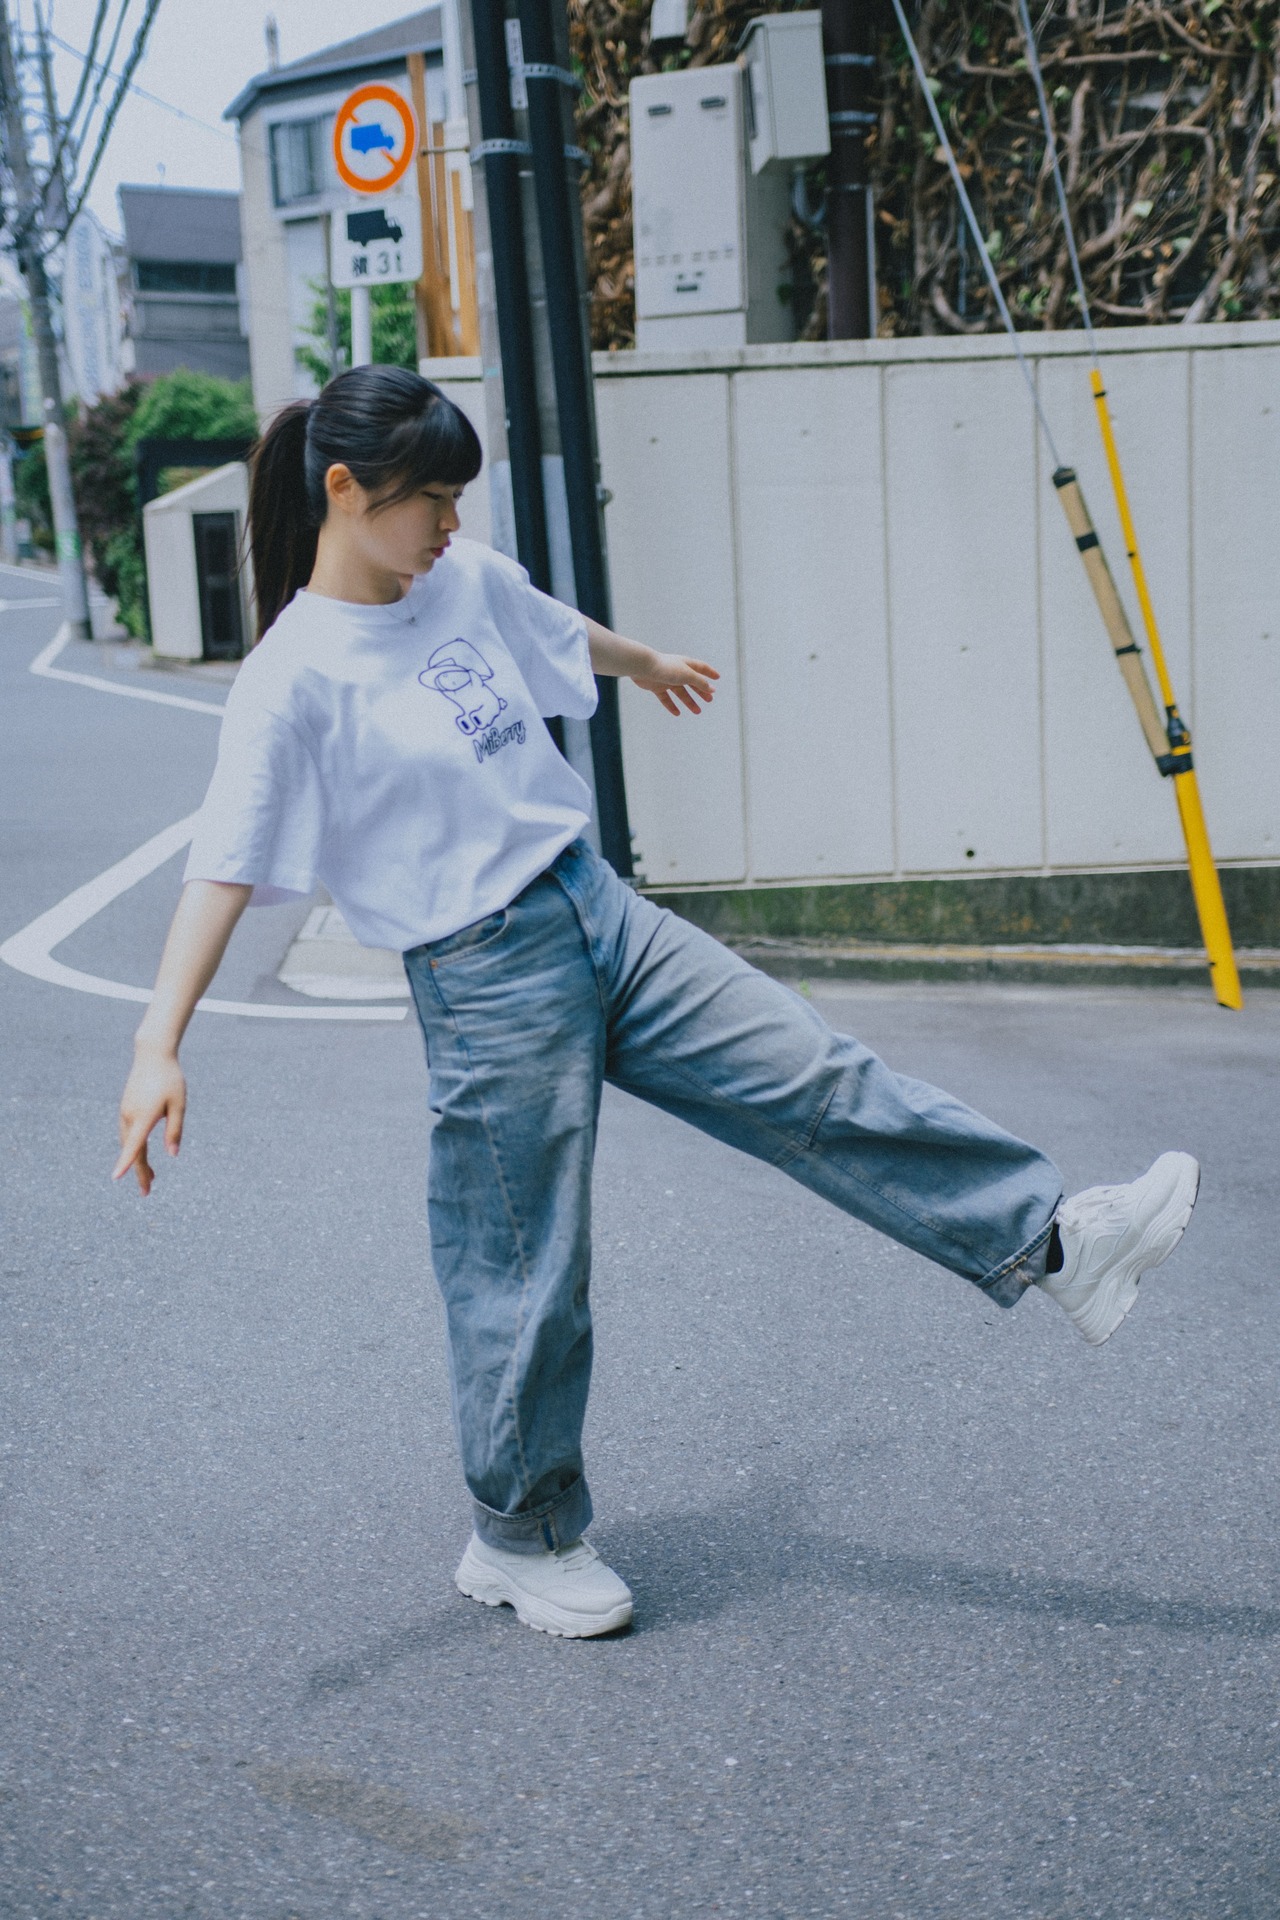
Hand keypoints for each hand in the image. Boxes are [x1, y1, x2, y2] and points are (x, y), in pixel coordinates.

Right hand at [114, 1043, 186, 1194]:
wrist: (152, 1055)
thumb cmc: (170, 1079)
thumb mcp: (179, 1104)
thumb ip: (175, 1130)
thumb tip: (172, 1154)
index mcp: (144, 1116)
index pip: (133, 1144)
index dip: (126, 1163)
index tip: (116, 1178)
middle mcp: (130, 1116)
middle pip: (133, 1150)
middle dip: (140, 1172)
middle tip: (147, 1192)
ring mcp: (125, 1112)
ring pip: (129, 1143)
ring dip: (138, 1161)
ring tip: (151, 1177)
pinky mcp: (126, 1109)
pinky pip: (128, 1134)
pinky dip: (134, 1148)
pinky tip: (142, 1154)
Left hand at [630, 653, 719, 716]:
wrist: (643, 667)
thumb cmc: (666, 668)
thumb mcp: (687, 675)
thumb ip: (700, 682)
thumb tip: (712, 689)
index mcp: (686, 664)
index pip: (701, 668)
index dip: (710, 672)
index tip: (717, 678)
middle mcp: (677, 671)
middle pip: (692, 682)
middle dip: (701, 691)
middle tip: (709, 700)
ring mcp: (666, 679)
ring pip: (680, 692)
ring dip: (689, 701)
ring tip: (697, 711)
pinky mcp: (656, 686)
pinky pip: (666, 698)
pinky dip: (671, 705)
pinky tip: (677, 713)